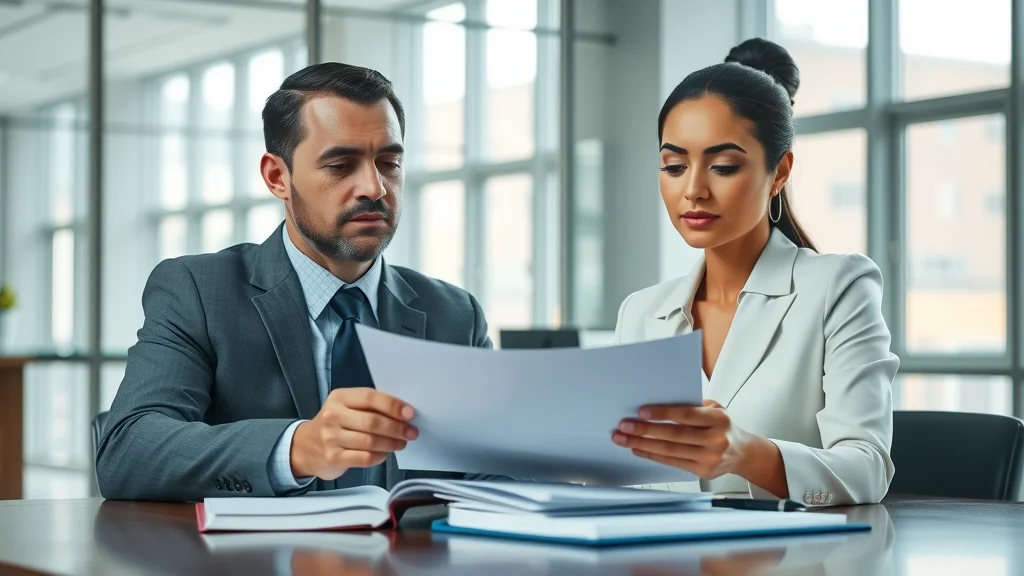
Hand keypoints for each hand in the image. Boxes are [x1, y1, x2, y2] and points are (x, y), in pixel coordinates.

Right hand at [290, 388, 417, 479]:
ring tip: (401, 443)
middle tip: (411, 432)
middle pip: (372, 421)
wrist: (305, 447)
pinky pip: (365, 458)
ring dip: (392, 443)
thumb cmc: (334, 425)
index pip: (370, 397)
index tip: (410, 413)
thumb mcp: (346, 408)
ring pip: (371, 441)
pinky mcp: (334, 457)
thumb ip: (370, 407)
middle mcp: (333, 416)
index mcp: (340, 398)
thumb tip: (403, 412)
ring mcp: (332, 438)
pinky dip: (379, 456)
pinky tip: (385, 454)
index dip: (392, 405)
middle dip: (397, 428)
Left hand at [612, 400, 753, 478]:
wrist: (743, 453)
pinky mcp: (703, 471)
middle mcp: (716, 440)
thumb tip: (658, 402)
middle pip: (674, 435)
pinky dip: (652, 455)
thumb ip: (692, 406)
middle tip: (624, 426)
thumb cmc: (722, 426)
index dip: (663, 413)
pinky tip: (638, 449)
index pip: (686, 415)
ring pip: (670, 451)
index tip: (641, 411)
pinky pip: (672, 462)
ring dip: (643, 444)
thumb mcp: (715, 409)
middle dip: (645, 430)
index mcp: (718, 420)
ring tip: (623, 438)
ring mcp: (710, 458)